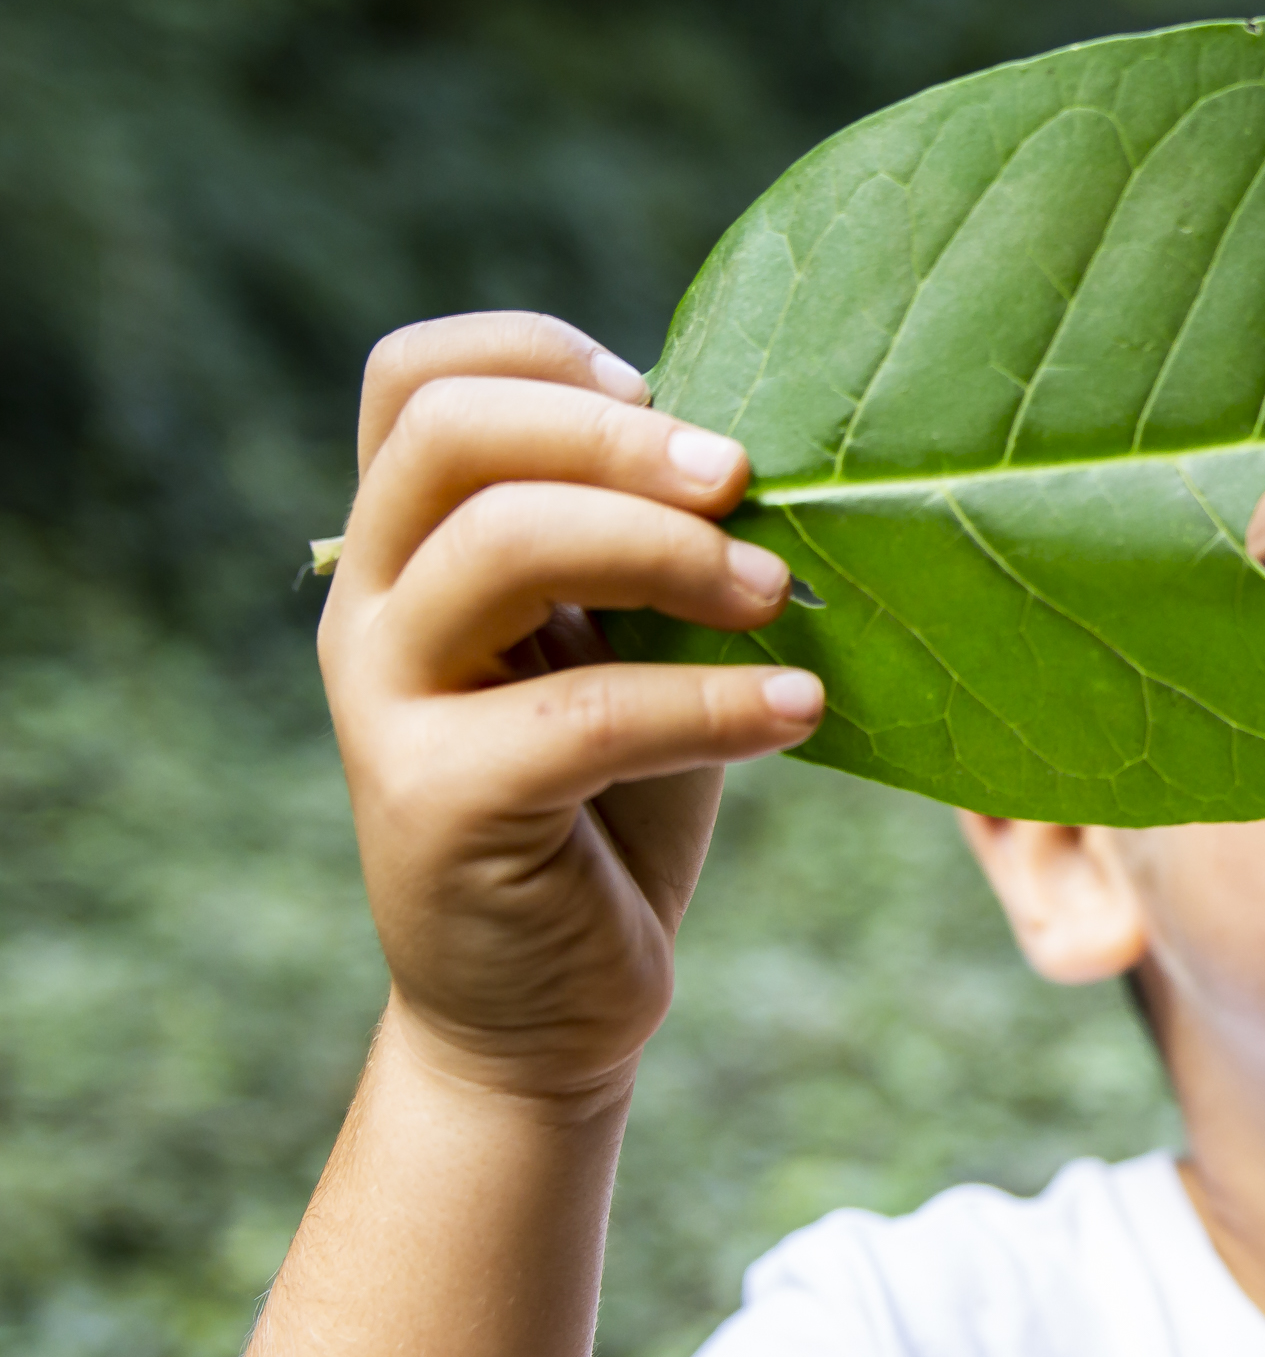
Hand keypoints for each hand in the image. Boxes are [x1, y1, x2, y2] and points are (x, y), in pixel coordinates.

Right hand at [316, 312, 823, 1104]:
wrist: (548, 1005)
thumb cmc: (610, 801)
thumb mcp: (629, 644)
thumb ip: (649, 546)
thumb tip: (770, 452)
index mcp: (413, 548)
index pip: (417, 378)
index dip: (539, 351)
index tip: (665, 392)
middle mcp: (374, 608)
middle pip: (453, 435)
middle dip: (617, 437)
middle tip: (744, 480)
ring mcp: (386, 704)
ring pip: (502, 544)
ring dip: (669, 551)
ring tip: (777, 596)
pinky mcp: (435, 804)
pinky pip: (582, 712)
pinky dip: (712, 701)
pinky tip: (798, 712)